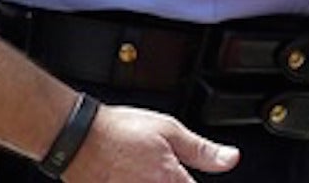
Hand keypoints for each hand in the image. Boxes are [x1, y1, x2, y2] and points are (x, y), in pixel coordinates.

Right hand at [67, 102, 238, 178]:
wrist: (77, 138)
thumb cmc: (119, 131)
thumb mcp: (168, 130)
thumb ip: (202, 150)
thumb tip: (231, 159)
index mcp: (171, 181)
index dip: (193, 181)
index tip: (188, 176)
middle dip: (174, 181)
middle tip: (158, 167)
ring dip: (153, 181)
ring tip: (143, 169)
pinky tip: (131, 175)